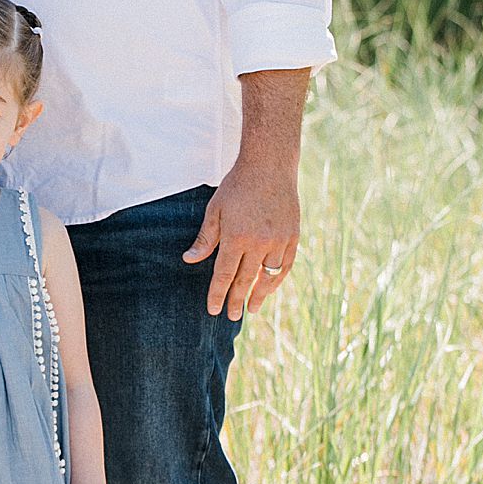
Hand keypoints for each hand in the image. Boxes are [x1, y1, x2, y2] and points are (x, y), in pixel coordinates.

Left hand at [183, 158, 299, 320]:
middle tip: (231, 316)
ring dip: (259, 295)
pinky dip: (277, 280)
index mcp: (236, 237)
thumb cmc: (237, 186)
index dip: (217, 294)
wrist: (270, 166)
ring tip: (252, 309)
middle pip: (245, 280)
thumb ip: (205, 238)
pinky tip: (270, 288)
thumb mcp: (215, 209)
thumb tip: (189, 260)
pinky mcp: (293, 236)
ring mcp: (278, 241)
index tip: (213, 309)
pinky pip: (285, 266)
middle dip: (236, 300)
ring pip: (268, 277)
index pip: (224, 274)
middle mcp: (259, 243)